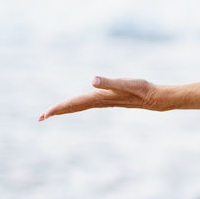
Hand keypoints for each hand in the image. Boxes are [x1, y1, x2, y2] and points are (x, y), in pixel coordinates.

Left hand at [38, 76, 161, 120]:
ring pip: (81, 106)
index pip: (74, 103)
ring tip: (54, 112)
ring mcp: (105, 101)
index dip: (59, 108)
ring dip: (67, 109)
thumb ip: (109, 82)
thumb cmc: (143, 90)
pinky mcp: (110, 99)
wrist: (158, 99)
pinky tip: (79, 104)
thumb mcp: (127, 83)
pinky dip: (79, 105)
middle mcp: (100, 100)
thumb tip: (92, 81)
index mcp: (99, 96)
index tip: (44, 115)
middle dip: (58, 111)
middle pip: (75, 107)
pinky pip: (88, 103)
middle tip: (41, 117)